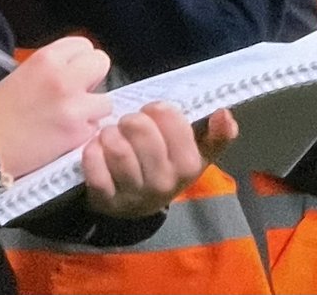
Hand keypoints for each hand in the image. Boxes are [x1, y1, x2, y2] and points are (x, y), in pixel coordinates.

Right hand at [0, 37, 111, 178]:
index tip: (71, 72)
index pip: (84, 45)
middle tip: (78, 92)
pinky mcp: (79, 133)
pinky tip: (65, 135)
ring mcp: (75, 107)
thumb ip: (52, 67)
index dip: (79, 60)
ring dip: (92, 110)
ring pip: (105, 100)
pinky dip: (85, 132)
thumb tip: (76, 71)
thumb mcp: (22, 73)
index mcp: (47, 58)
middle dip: (93, 78)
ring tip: (71, 118)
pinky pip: (96, 127)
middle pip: (101, 63)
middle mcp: (65, 78)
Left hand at [83, 104, 234, 218]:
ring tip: (113, 138)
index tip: (154, 118)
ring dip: (109, 134)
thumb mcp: (196, 152)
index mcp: (189, 165)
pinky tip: (98, 152)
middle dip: (130, 120)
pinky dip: (92, 152)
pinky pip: (94, 163)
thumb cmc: (167, 166)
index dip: (156, 109)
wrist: (136, 206)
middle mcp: (164, 182)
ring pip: (115, 145)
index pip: (168, 115)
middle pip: (138, 126)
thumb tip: (224, 113)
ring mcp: (134, 194)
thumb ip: (217, 134)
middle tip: (130, 128)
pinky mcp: (105, 200)